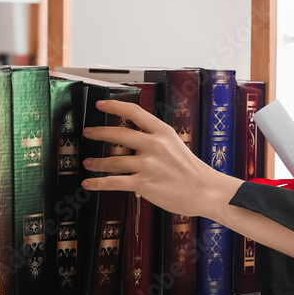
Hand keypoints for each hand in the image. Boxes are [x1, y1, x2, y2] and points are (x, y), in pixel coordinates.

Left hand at [80, 99, 240, 220]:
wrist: (206, 190)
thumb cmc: (192, 170)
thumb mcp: (176, 145)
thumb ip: (156, 140)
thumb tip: (133, 140)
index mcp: (163, 132)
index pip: (134, 112)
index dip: (114, 106)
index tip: (100, 104)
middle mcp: (154, 145)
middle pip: (118, 134)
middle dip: (99, 132)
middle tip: (88, 132)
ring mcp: (148, 165)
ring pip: (113, 161)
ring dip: (96, 162)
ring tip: (88, 163)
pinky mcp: (143, 184)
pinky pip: (114, 182)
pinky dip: (98, 184)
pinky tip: (88, 184)